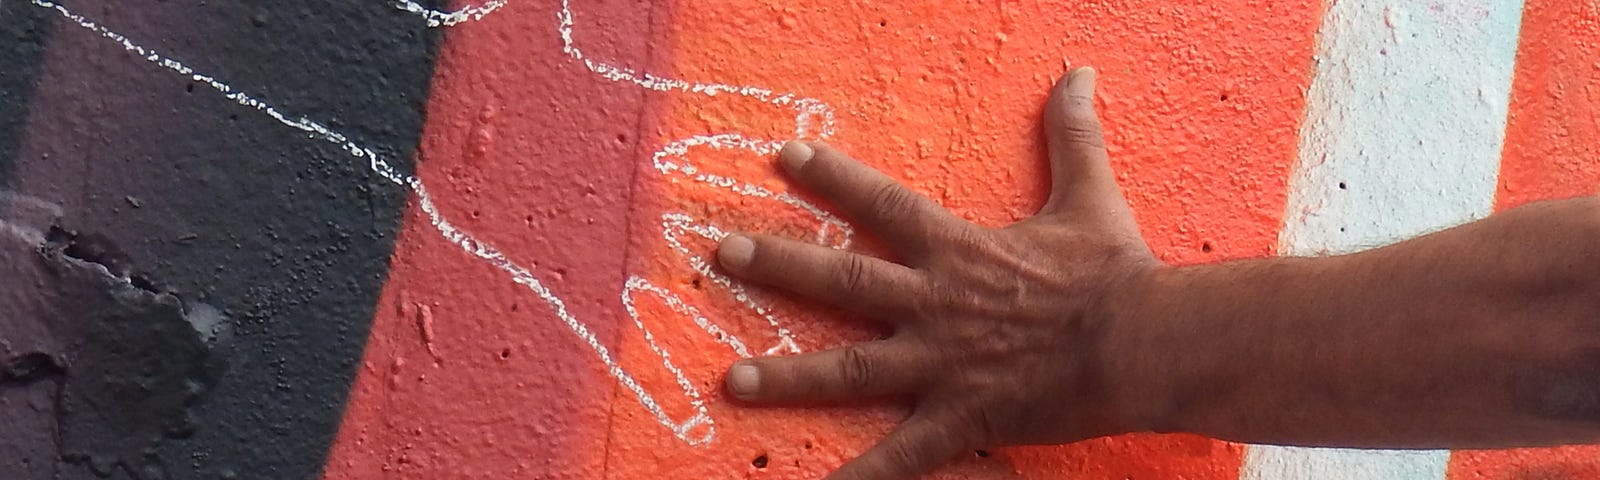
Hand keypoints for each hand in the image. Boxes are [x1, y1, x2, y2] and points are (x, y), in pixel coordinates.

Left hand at [716, 67, 1163, 478]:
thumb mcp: (1089, 195)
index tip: (782, 156)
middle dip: (780, 265)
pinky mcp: (962, 417)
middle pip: (844, 279)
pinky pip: (902, 456)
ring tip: (732, 380)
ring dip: (788, 377)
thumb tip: (1079, 72)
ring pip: (849, 370)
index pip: (881, 202)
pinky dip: (861, 479)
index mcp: (958, 250)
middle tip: (723, 255)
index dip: (830, 178)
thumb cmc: (1116, 272)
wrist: (1144, 342)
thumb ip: (1072, 135)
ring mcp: (942, 364)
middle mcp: (935, 303)